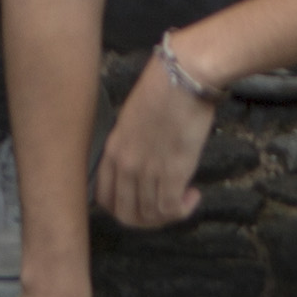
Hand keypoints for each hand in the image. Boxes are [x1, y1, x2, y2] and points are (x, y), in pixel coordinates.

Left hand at [92, 45, 214, 229]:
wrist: (184, 76)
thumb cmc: (163, 88)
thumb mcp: (133, 117)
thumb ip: (131, 144)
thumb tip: (142, 162)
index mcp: (113, 149)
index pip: (104, 198)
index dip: (121, 208)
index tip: (139, 203)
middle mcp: (125, 165)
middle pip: (125, 214)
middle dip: (146, 220)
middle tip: (163, 210)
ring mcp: (147, 171)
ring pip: (150, 216)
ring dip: (168, 215)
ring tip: (183, 198)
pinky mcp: (172, 173)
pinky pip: (170, 209)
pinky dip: (183, 210)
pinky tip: (192, 195)